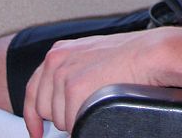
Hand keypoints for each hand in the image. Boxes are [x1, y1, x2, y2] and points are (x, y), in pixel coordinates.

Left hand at [23, 30, 167, 136]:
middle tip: (81, 112)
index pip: (33, 90)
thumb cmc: (129, 54)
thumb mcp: (90, 54)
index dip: (33, 115)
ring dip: (75, 119)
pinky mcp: (75, 91)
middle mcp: (56, 62)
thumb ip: (72, 69)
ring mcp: (63, 77)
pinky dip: (85, 123)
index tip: (36, 130)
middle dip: (61, 116)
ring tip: (98, 103)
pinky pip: (73, 124)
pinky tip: (100, 109)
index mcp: (58, 52)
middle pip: (44, 108)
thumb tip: (63, 95)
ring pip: (59, 119)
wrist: (148, 54)